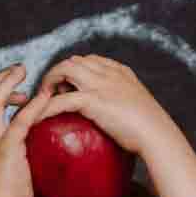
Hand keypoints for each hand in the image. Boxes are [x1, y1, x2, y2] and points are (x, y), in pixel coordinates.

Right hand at [0, 65, 52, 196]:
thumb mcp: (6, 172)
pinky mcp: (5, 149)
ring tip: (25, 73)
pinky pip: (20, 120)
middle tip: (20, 70)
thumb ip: (14, 156)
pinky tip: (45, 96)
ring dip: (8, 82)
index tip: (17, 92)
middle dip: (0, 78)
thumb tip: (35, 152)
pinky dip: (33, 105)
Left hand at [38, 55, 177, 156]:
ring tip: (41, 99)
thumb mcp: (140, 111)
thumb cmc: (153, 131)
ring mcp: (101, 84)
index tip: (67, 87)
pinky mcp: (93, 100)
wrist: (158, 135)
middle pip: (74, 61)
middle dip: (57, 73)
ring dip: (49, 81)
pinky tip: (37, 117)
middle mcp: (109, 73)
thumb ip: (127, 108)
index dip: (76, 71)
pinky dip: (46, 107)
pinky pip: (62, 99)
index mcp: (121, 73)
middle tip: (48, 94)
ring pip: (64, 69)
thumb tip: (119, 123)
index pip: (91, 60)